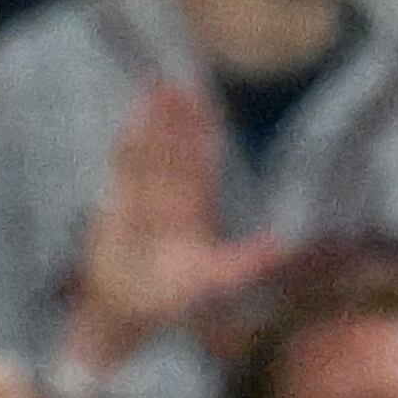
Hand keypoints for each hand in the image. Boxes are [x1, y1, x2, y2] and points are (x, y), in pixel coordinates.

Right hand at [72, 82, 288, 373]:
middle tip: (179, 82)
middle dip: (176, 117)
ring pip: (148, 152)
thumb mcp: (214, 281)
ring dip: (151, 123)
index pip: (199, 163)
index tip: (207, 103)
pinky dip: (126, 146)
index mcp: (193, 210)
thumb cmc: (169, 300)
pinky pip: (121, 171)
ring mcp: (139, 201)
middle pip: (173, 148)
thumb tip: (284, 246)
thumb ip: (246, 262)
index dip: (202, 133)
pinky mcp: (113, 209)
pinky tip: (130, 122)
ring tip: (154, 87)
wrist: (123, 315)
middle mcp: (168, 200)